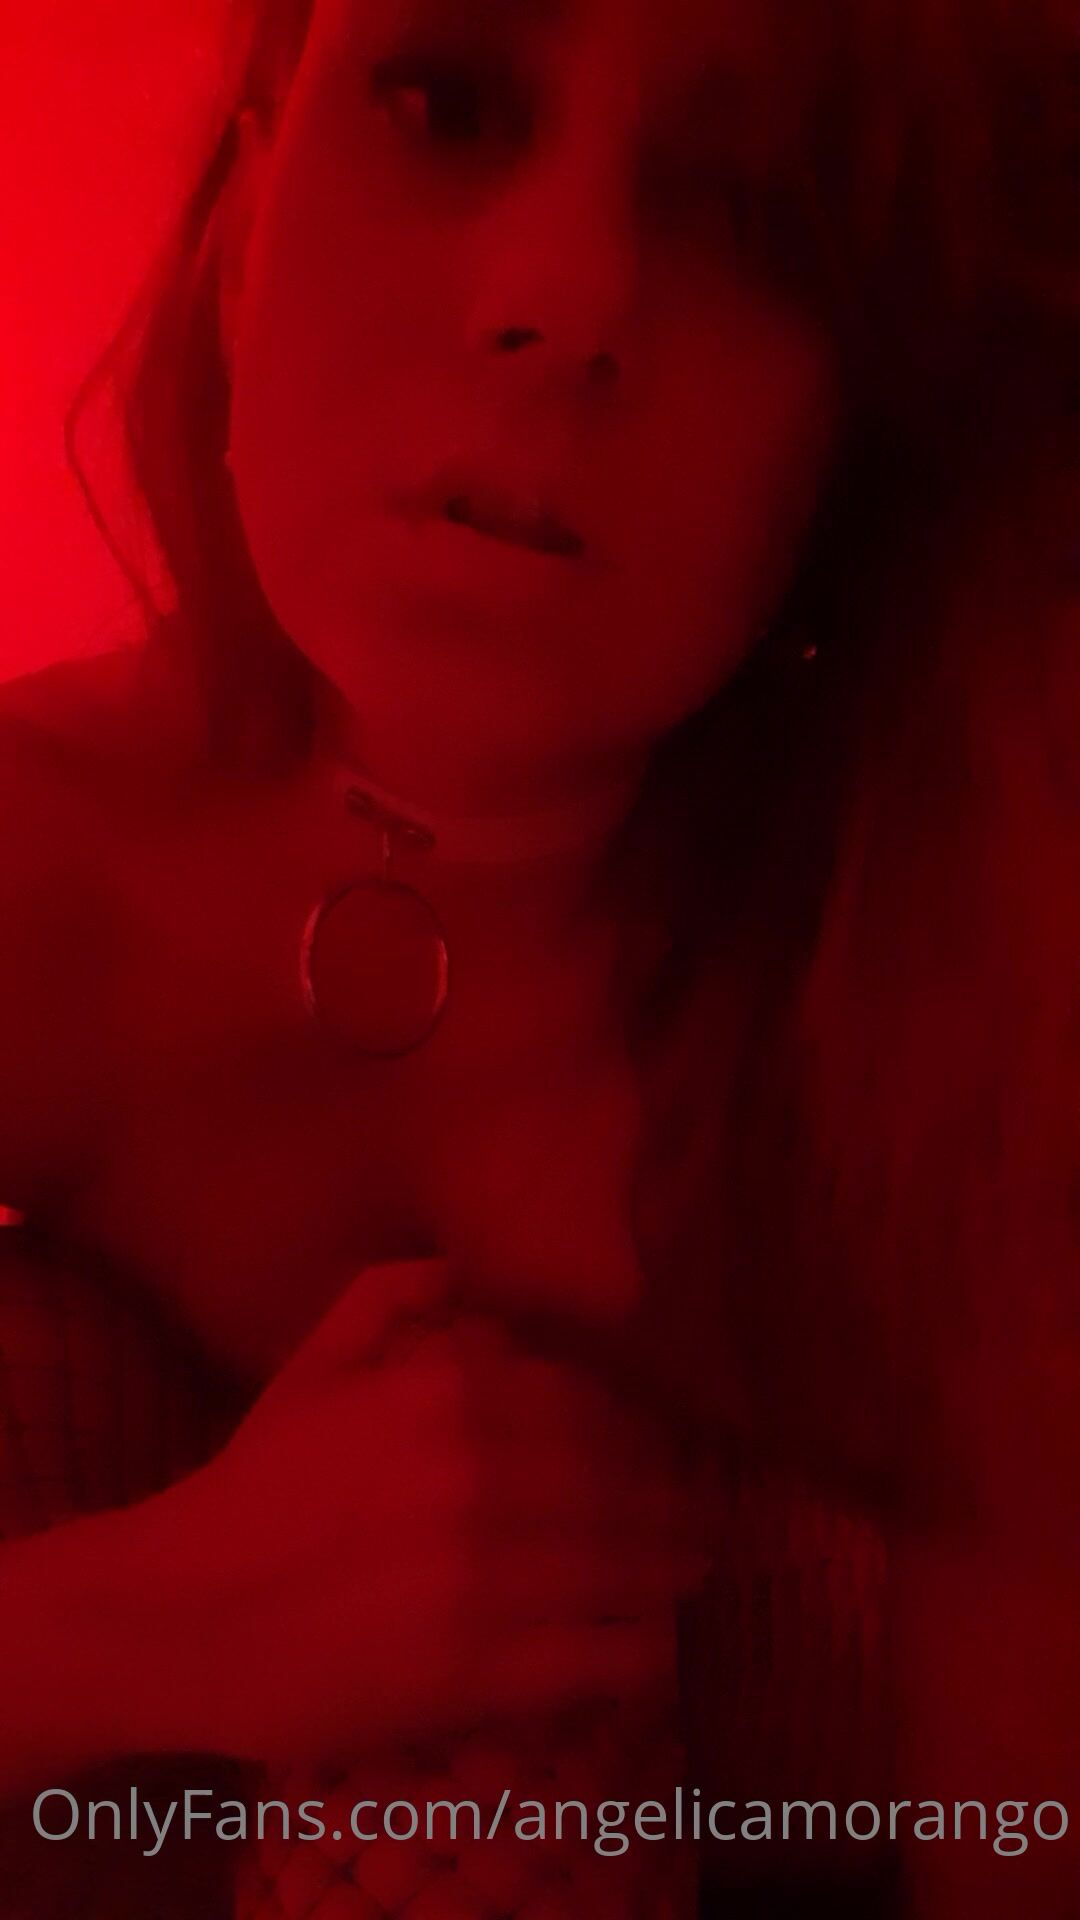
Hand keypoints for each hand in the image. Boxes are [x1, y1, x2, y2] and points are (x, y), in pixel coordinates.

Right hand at [156, 1259, 707, 1769]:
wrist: (177, 1616)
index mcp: (447, 1394)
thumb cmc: (251, 1491)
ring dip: (670, 1573)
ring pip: (625, 1568)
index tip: (653, 1454)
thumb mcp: (311, 1369)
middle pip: (619, 1487)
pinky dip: (639, 1651)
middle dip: (671, 1506)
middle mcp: (480, 1475)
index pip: (586, 1408)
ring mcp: (487, 1575)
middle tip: (698, 1523)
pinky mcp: (481, 1669)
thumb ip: (387, 1298)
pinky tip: (648, 1647)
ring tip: (690, 1576)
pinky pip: (601, 1656)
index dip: (633, 1436)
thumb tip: (462, 1268)